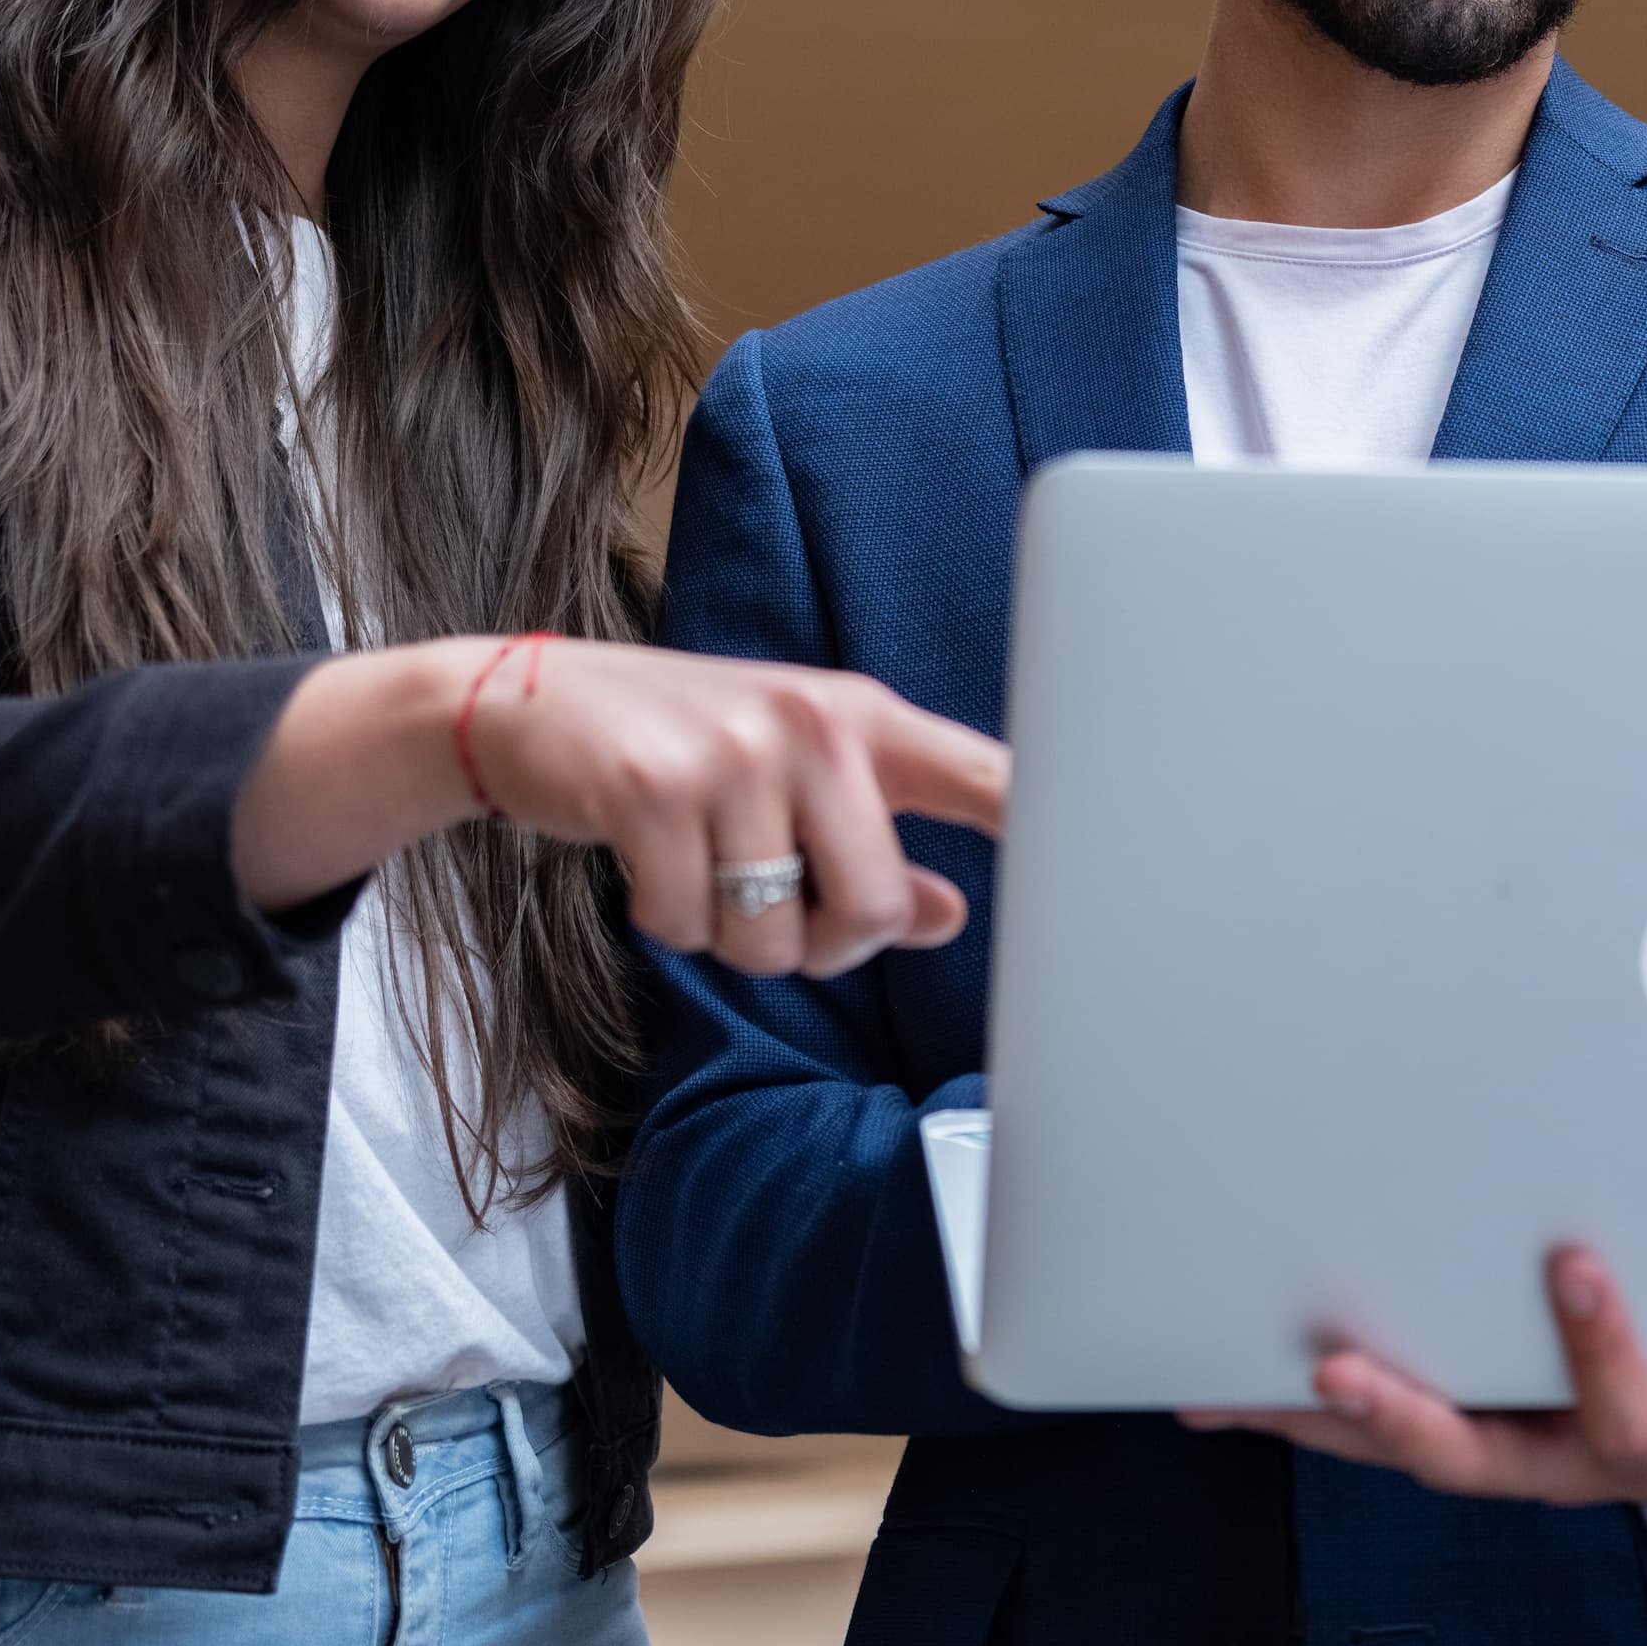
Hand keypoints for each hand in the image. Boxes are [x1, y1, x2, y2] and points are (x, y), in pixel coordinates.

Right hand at [236, 636, 1008, 979]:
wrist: (530, 702)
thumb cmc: (683, 747)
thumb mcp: (793, 777)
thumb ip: (878, 843)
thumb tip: (953, 917)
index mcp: (864, 718)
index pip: (986, 777)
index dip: (1052, 828)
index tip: (1117, 872)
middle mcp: (813, 723)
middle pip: (880, 906)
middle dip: (826, 942)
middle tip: (773, 901)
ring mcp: (734, 753)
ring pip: (780, 936)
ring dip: (733, 937)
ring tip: (700, 865)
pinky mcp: (655, 789)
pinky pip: (691, 928)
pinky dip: (664, 922)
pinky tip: (646, 862)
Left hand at [1179, 1247, 1646, 1516]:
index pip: (1624, 1410)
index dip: (1602, 1351)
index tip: (1580, 1268)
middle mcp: (1555, 1457)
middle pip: (1473, 1455)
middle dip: (1409, 1416)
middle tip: (1336, 1366)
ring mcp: (1501, 1446)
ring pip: (1398, 1443)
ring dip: (1311, 1422)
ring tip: (1226, 1384)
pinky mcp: (1459, 1424)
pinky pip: (1354, 1429)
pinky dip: (1280, 1412)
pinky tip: (1199, 1382)